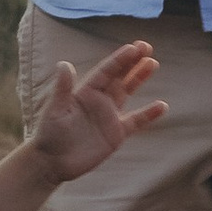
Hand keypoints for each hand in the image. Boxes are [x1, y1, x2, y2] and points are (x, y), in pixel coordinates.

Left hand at [27, 42, 167, 187]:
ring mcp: (109, 116)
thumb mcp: (55, 110)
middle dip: (133, 62)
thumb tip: (64, 64)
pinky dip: (149, 114)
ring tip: (152, 64)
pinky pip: (136, 121)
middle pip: (119, 77)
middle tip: (147, 47)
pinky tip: (162, 106)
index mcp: (85, 92)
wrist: (53, 162)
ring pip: (128, 92)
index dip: (120, 60)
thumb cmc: (49, 134)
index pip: (106, 71)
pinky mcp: (116, 134)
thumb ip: (62, 89)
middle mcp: (99, 100)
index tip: (134, 48)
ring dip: (139, 78)